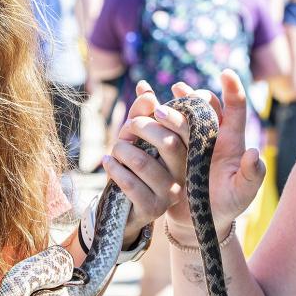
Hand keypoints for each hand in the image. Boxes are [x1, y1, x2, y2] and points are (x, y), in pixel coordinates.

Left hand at [102, 80, 186, 244]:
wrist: (122, 206)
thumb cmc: (133, 166)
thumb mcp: (137, 137)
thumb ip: (141, 113)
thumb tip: (144, 87)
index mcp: (187, 153)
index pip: (186, 130)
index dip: (170, 114)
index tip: (153, 108)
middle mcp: (185, 173)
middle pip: (166, 142)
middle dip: (139, 128)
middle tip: (127, 128)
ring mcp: (171, 193)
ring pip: (142, 162)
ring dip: (121, 151)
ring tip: (114, 151)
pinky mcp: (153, 209)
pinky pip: (130, 183)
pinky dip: (114, 168)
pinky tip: (108, 162)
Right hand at [136, 70, 264, 239]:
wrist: (197, 221)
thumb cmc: (225, 206)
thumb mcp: (242, 193)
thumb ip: (252, 175)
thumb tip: (253, 153)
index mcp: (230, 140)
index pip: (235, 108)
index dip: (233, 89)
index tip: (227, 73)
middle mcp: (210, 135)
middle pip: (203, 106)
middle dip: (193, 96)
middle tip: (179, 92)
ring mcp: (189, 141)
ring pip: (181, 114)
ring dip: (172, 105)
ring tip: (158, 107)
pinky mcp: (169, 150)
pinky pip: (161, 128)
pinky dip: (153, 115)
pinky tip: (144, 109)